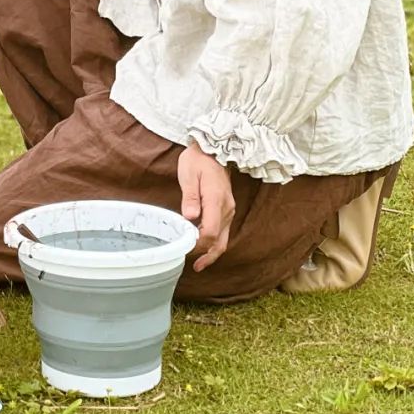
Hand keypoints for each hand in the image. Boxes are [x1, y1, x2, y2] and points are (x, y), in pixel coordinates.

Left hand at [178, 142, 234, 271]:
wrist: (213, 149)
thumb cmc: (198, 160)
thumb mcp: (189, 173)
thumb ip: (190, 196)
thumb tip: (190, 217)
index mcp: (216, 200)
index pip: (210, 231)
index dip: (198, 243)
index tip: (184, 246)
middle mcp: (226, 208)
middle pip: (218, 240)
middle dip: (204, 253)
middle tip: (190, 263)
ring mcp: (229, 210)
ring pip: (223, 239)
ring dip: (211, 253)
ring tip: (198, 265)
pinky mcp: (226, 210)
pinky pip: (222, 232)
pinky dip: (214, 243)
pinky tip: (204, 249)